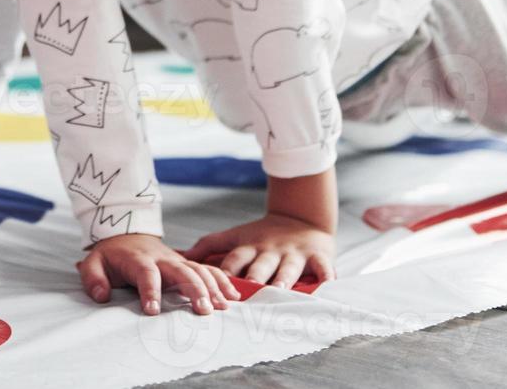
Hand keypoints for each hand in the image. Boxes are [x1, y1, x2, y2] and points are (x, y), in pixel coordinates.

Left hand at [76, 233, 238, 315]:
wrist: (126, 233)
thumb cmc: (112, 255)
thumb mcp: (94, 262)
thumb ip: (93, 278)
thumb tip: (101, 296)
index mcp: (138, 259)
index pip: (146, 274)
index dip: (150, 291)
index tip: (152, 311)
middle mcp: (162, 258)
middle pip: (181, 271)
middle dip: (194, 290)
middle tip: (203, 311)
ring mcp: (177, 260)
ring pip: (199, 270)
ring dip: (212, 287)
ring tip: (222, 307)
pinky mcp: (187, 264)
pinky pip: (208, 269)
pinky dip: (222, 281)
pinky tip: (233, 296)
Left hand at [182, 213, 336, 287]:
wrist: (300, 217)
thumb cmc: (263, 234)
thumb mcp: (236, 235)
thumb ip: (209, 245)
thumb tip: (179, 254)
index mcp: (250, 247)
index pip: (234, 259)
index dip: (224, 271)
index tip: (214, 286)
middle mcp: (271, 251)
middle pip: (260, 265)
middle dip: (254, 277)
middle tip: (247, 291)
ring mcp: (294, 254)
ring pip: (289, 267)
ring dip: (285, 278)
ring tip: (281, 289)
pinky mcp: (317, 256)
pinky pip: (323, 267)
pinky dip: (326, 277)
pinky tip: (327, 286)